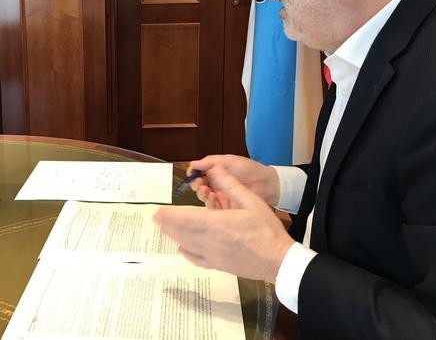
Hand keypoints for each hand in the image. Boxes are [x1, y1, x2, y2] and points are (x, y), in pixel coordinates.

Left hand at [154, 167, 293, 282]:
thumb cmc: (267, 230)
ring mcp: (213, 255)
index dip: (169, 216)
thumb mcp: (252, 201)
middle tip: (156, 219)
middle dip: (167, 224)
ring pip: (186, 245)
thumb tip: (215, 169)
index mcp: (217, 223)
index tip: (157, 212)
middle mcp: (210, 240)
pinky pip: (196, 259)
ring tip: (164, 229)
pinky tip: (181, 248)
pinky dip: (186, 253)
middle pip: (182, 232)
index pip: (186, 218)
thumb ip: (231, 185)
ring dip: (174, 236)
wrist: (279, 262)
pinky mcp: (218, 265)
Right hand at [186, 154, 279, 207]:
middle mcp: (216, 185)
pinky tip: (211, 197)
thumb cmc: (250, 170)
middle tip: (197, 183)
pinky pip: (213, 206)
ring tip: (205, 190)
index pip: (199, 174)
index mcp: (216, 172)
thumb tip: (193, 164)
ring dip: (201, 193)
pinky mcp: (225, 207)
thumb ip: (210, 162)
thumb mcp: (229, 160)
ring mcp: (221, 196)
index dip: (194, 174)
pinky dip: (209, 202)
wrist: (266, 184)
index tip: (191, 174)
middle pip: (199, 186)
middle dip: (196, 184)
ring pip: (204, 197)